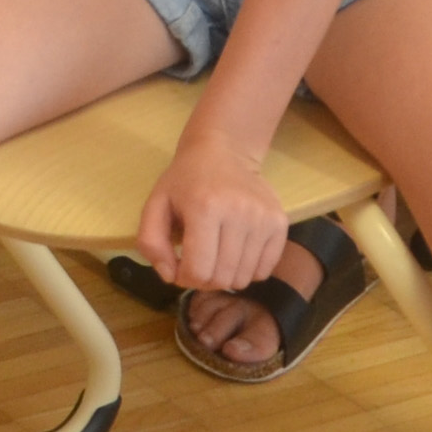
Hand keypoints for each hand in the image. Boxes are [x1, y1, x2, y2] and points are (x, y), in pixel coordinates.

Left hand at [137, 133, 293, 302]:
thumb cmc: (186, 180)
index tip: (181, 266)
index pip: (198, 270)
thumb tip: (169, 276)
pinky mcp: (280, 223)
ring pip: (244, 278)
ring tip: (216, 256)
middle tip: (199, 263)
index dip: (185, 278)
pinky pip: (265, 270)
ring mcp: (263, 219)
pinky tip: (236, 252)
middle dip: (205, 280)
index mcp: (204, 208)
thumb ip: (151, 242)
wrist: (224, 151)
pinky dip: (248, 271)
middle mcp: (239, 213)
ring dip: (226, 277)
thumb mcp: (156, 203)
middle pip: (223, 278)